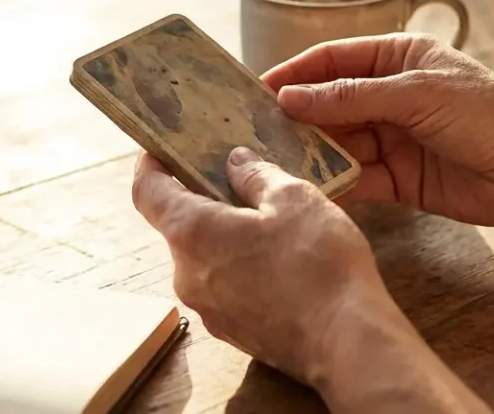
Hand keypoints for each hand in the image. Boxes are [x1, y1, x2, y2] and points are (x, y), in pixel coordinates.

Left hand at [131, 147, 398, 386]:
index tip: (163, 150)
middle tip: (241, 180)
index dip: (151, 165)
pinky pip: (224, 287)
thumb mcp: (294, 198)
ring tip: (271, 223)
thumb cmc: (318, 264)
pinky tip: (280, 263)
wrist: (347, 344)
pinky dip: (240, 267)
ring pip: (205, 258)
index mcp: (192, 233)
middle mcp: (187, 274)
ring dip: (226, 236)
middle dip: (204, 200)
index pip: (146, 191)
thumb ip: (256, 175)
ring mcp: (207, 308)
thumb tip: (235, 163)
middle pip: (179, 225)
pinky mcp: (230, 331)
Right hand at [262, 34, 493, 230]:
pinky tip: (306, 190)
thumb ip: (350, 98)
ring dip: (309, 153)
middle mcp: (391, 95)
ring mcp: (394, 138)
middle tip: (251, 133)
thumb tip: (291, 98)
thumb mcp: (415, 94)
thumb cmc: (489, 115)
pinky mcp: (399, 180)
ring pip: (337, 143)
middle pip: (329, 103)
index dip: (294, 73)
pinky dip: (333, 183)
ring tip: (270, 164)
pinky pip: (355, 178)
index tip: (255, 90)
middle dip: (294, 118)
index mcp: (398, 58)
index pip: (333, 59)